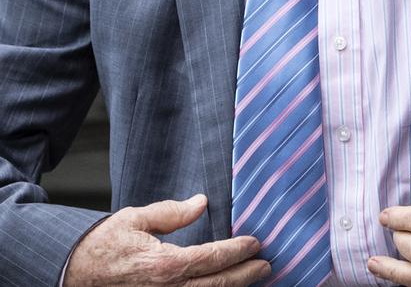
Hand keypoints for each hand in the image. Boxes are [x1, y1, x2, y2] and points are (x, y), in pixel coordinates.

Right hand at [64, 193, 270, 285]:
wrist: (73, 274)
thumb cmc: (103, 245)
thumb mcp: (136, 218)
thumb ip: (172, 212)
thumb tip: (202, 202)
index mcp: (164, 265)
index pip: (211, 258)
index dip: (237, 251)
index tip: (255, 243)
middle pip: (217, 285)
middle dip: (245, 275)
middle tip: (266, 265)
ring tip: (253, 278)